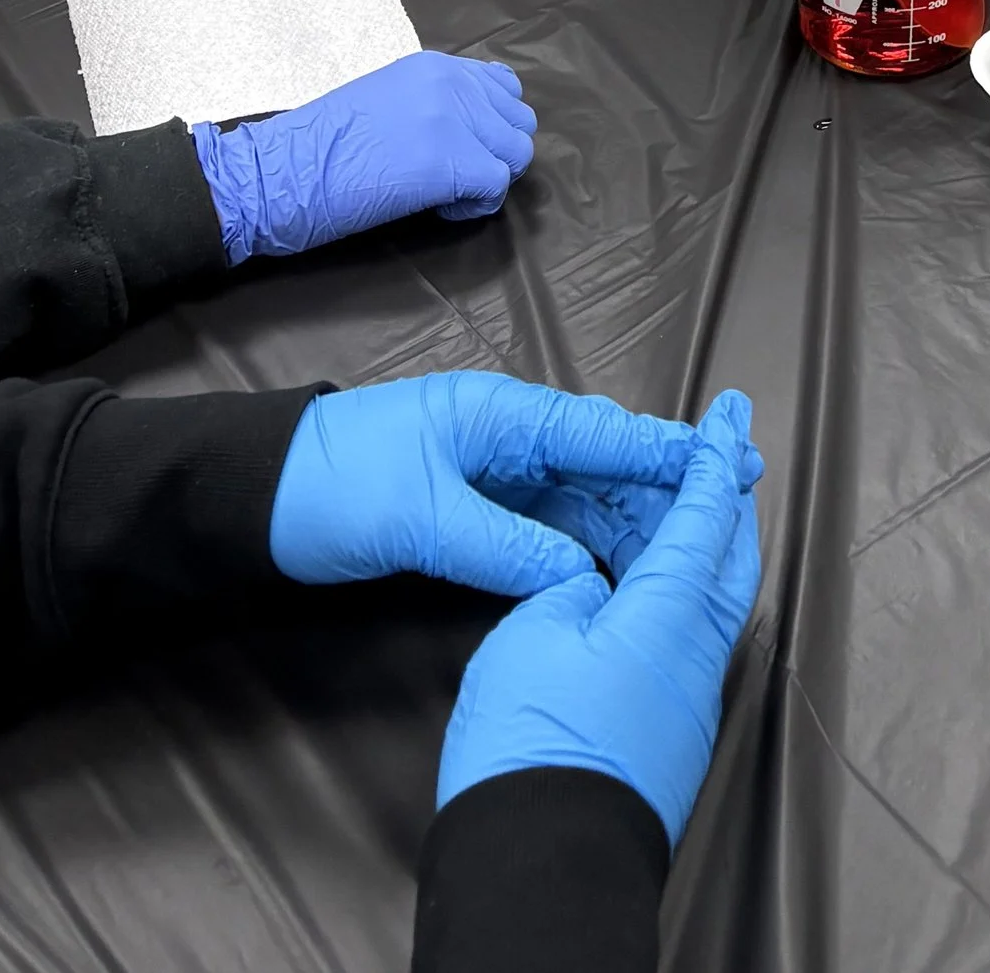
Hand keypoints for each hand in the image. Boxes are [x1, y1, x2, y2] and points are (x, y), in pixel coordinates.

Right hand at [191, 50, 535, 266]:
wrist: (281, 171)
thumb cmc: (321, 146)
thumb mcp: (387, 101)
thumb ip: (433, 104)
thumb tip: (468, 131)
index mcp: (435, 66)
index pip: (502, 87)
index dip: (488, 126)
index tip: (457, 150)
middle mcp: (452, 83)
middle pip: (517, 121)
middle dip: (495, 154)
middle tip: (455, 177)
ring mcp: (455, 120)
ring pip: (517, 152)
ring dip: (490, 177)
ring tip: (448, 193)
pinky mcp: (452, 161)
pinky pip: (497, 186)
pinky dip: (476, 206)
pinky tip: (440, 208)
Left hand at [270, 372, 696, 595]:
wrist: (256, 501)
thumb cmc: (334, 488)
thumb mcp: (418, 519)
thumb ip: (503, 547)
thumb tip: (580, 574)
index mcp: (501, 415)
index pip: (602, 434)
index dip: (668, 451)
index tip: (729, 462)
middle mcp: (508, 437)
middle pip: (605, 462)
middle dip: (666, 485)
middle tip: (732, 510)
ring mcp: (494, 473)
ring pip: (584, 494)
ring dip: (635, 516)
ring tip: (692, 543)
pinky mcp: (476, 510)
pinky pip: (551, 521)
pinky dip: (591, 539)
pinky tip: (622, 562)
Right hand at [437, 390, 763, 846]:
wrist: (541, 868)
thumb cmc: (531, 747)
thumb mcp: (531, 636)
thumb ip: (569, 589)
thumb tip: (592, 589)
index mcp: (670, 613)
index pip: (706, 514)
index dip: (716, 457)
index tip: (732, 413)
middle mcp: (697, 653)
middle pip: (730, 556)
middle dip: (725, 499)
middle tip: (711, 456)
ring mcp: (690, 701)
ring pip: (711, 602)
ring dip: (698, 551)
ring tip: (663, 517)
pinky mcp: (671, 738)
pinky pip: (688, 644)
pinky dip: (676, 601)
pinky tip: (639, 597)